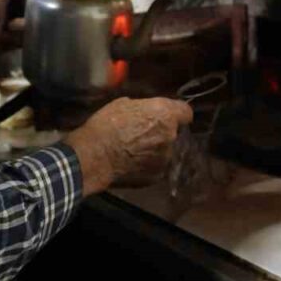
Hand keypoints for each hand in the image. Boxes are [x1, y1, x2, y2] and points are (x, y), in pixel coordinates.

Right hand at [65, 97, 193, 196]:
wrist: (94, 156)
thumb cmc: (106, 125)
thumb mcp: (123, 104)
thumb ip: (143, 108)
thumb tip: (147, 111)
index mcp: (165, 115)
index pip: (186, 112)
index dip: (177, 113)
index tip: (167, 116)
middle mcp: (171, 136)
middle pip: (174, 133)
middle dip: (161, 132)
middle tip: (142, 134)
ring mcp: (165, 158)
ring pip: (165, 151)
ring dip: (155, 150)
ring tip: (134, 152)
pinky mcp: (157, 176)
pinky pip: (156, 167)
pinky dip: (147, 165)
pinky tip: (131, 164)